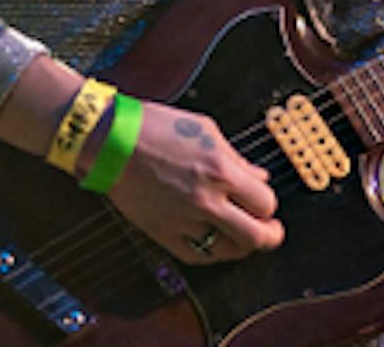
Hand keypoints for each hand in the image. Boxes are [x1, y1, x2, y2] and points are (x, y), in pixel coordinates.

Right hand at [104, 101, 284, 262]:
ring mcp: (183, 220)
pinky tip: (215, 243)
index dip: (269, 204)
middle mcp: (205, 201)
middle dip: (269, 235)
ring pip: (225, 251)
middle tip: (271, 231)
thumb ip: (237, 160)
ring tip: (243, 237)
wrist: (111, 141)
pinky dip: (210, 253)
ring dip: (240, 246)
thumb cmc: (157, 128)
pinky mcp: (162, 232)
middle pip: (253, 236)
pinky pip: (194, 255)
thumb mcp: (208, 132)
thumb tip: (259, 177)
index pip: (265, 203)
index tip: (264, 201)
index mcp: (222, 172)